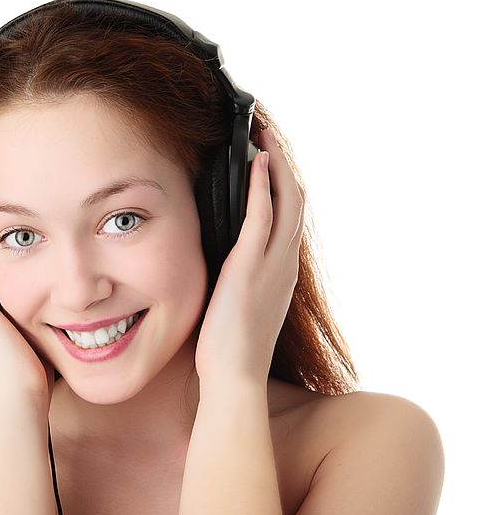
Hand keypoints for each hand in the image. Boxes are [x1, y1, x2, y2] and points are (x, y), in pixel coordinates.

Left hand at [194, 128, 304, 386]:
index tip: (267, 160)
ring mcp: (272, 264)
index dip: (282, 185)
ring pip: (286, 200)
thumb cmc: (228, 350)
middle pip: (295, 200)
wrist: (234, 378)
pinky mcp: (251, 266)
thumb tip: (218, 262)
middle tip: (266, 136)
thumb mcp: (237, 305)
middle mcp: (284, 263)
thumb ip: (236, 278)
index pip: (288, 218)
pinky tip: (255, 162)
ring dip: (275, 164)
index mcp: (281, 272)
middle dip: (282, 164)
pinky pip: (262, 215)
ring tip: (262, 137)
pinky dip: (262, 185)